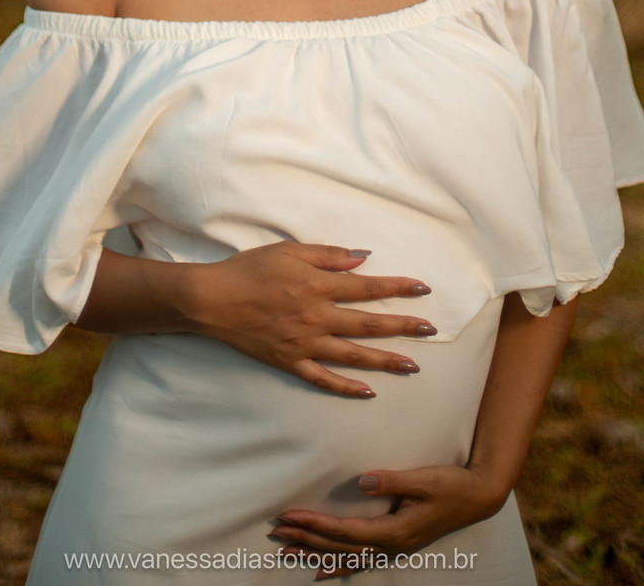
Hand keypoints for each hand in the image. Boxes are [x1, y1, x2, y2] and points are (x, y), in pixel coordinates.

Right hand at [177, 242, 436, 397]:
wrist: (213, 299)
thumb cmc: (251, 268)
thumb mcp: (290, 250)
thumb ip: (328, 256)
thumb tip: (363, 258)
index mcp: (318, 286)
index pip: (367, 288)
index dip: (397, 288)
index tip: (423, 290)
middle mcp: (317, 318)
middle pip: (368, 324)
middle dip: (402, 327)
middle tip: (430, 331)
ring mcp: (304, 344)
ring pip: (353, 356)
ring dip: (385, 360)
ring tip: (412, 365)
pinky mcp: (290, 362)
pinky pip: (323, 379)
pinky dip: (346, 387)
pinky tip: (367, 392)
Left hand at [269, 463, 506, 574]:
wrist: (476, 496)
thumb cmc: (451, 485)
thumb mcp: (423, 478)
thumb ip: (393, 480)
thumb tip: (363, 480)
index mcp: (394, 531)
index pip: (345, 532)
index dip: (315, 524)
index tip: (290, 515)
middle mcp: (390, 546)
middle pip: (339, 547)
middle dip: (306, 538)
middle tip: (276, 531)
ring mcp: (392, 549)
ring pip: (345, 557)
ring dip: (315, 552)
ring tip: (287, 550)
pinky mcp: (395, 544)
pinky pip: (359, 560)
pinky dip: (337, 566)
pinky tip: (320, 571)